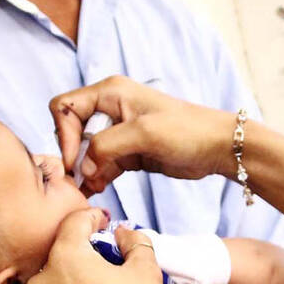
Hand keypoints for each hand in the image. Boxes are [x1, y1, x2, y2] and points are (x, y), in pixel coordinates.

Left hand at [25, 208, 167, 283]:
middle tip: (107, 272)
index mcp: (66, 257)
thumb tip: (123, 235)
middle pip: (61, 260)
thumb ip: (136, 243)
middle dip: (82, 261)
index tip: (103, 222)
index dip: (92, 218)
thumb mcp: (146, 273)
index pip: (74, 222)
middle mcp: (41, 283)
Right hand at [48, 76, 238, 195]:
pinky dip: (97, 176)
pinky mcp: (129, 151)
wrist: (218, 147)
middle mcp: (110, 107)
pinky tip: (98, 189)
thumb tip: (83, 166)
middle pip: (72, 130)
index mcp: (110, 92)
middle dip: (73, 155)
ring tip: (89, 190)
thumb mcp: (144, 134)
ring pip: (86, 151)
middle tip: (80, 180)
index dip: (64, 135)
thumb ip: (107, 146)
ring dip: (84, 170)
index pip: (65, 108)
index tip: (74, 162)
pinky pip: (102, 164)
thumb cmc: (187, 130)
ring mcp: (119, 130)